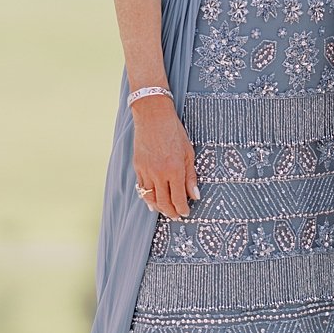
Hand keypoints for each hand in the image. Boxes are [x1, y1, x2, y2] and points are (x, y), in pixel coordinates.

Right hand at [132, 95, 199, 219]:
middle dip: (171, 212)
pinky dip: (147, 197)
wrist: (153, 116)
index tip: (186, 213)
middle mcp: (159, 173)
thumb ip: (191, 176)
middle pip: (164, 202)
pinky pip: (142, 188)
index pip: (178, 198)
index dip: (182, 209)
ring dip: (159, 207)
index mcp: (175, 169)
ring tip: (165, 210)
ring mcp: (146, 171)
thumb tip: (195, 195)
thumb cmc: (174, 131)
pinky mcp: (138, 167)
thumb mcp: (188, 152)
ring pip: (151, 198)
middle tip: (176, 216)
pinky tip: (152, 200)